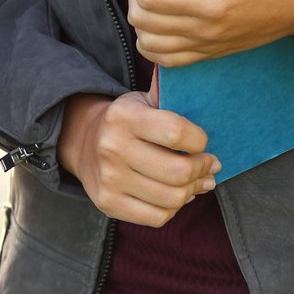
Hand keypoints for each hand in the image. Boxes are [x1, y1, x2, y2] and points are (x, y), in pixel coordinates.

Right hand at [58, 90, 218, 226]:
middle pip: (179, 171)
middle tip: (210, 165)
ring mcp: (108, 178)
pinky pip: (158, 217)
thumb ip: (169, 94)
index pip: (176, 132)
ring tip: (198, 181)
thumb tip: (197, 76)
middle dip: (203, 169)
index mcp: (123, 116)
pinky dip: (173, 208)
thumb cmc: (127, 121)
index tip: (201, 141)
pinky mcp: (108, 203)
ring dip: (193, 190)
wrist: (83, 142)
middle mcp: (112, 147)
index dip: (200, 140)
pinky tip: (175, 195)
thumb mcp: (142, 100)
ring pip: (172, 198)